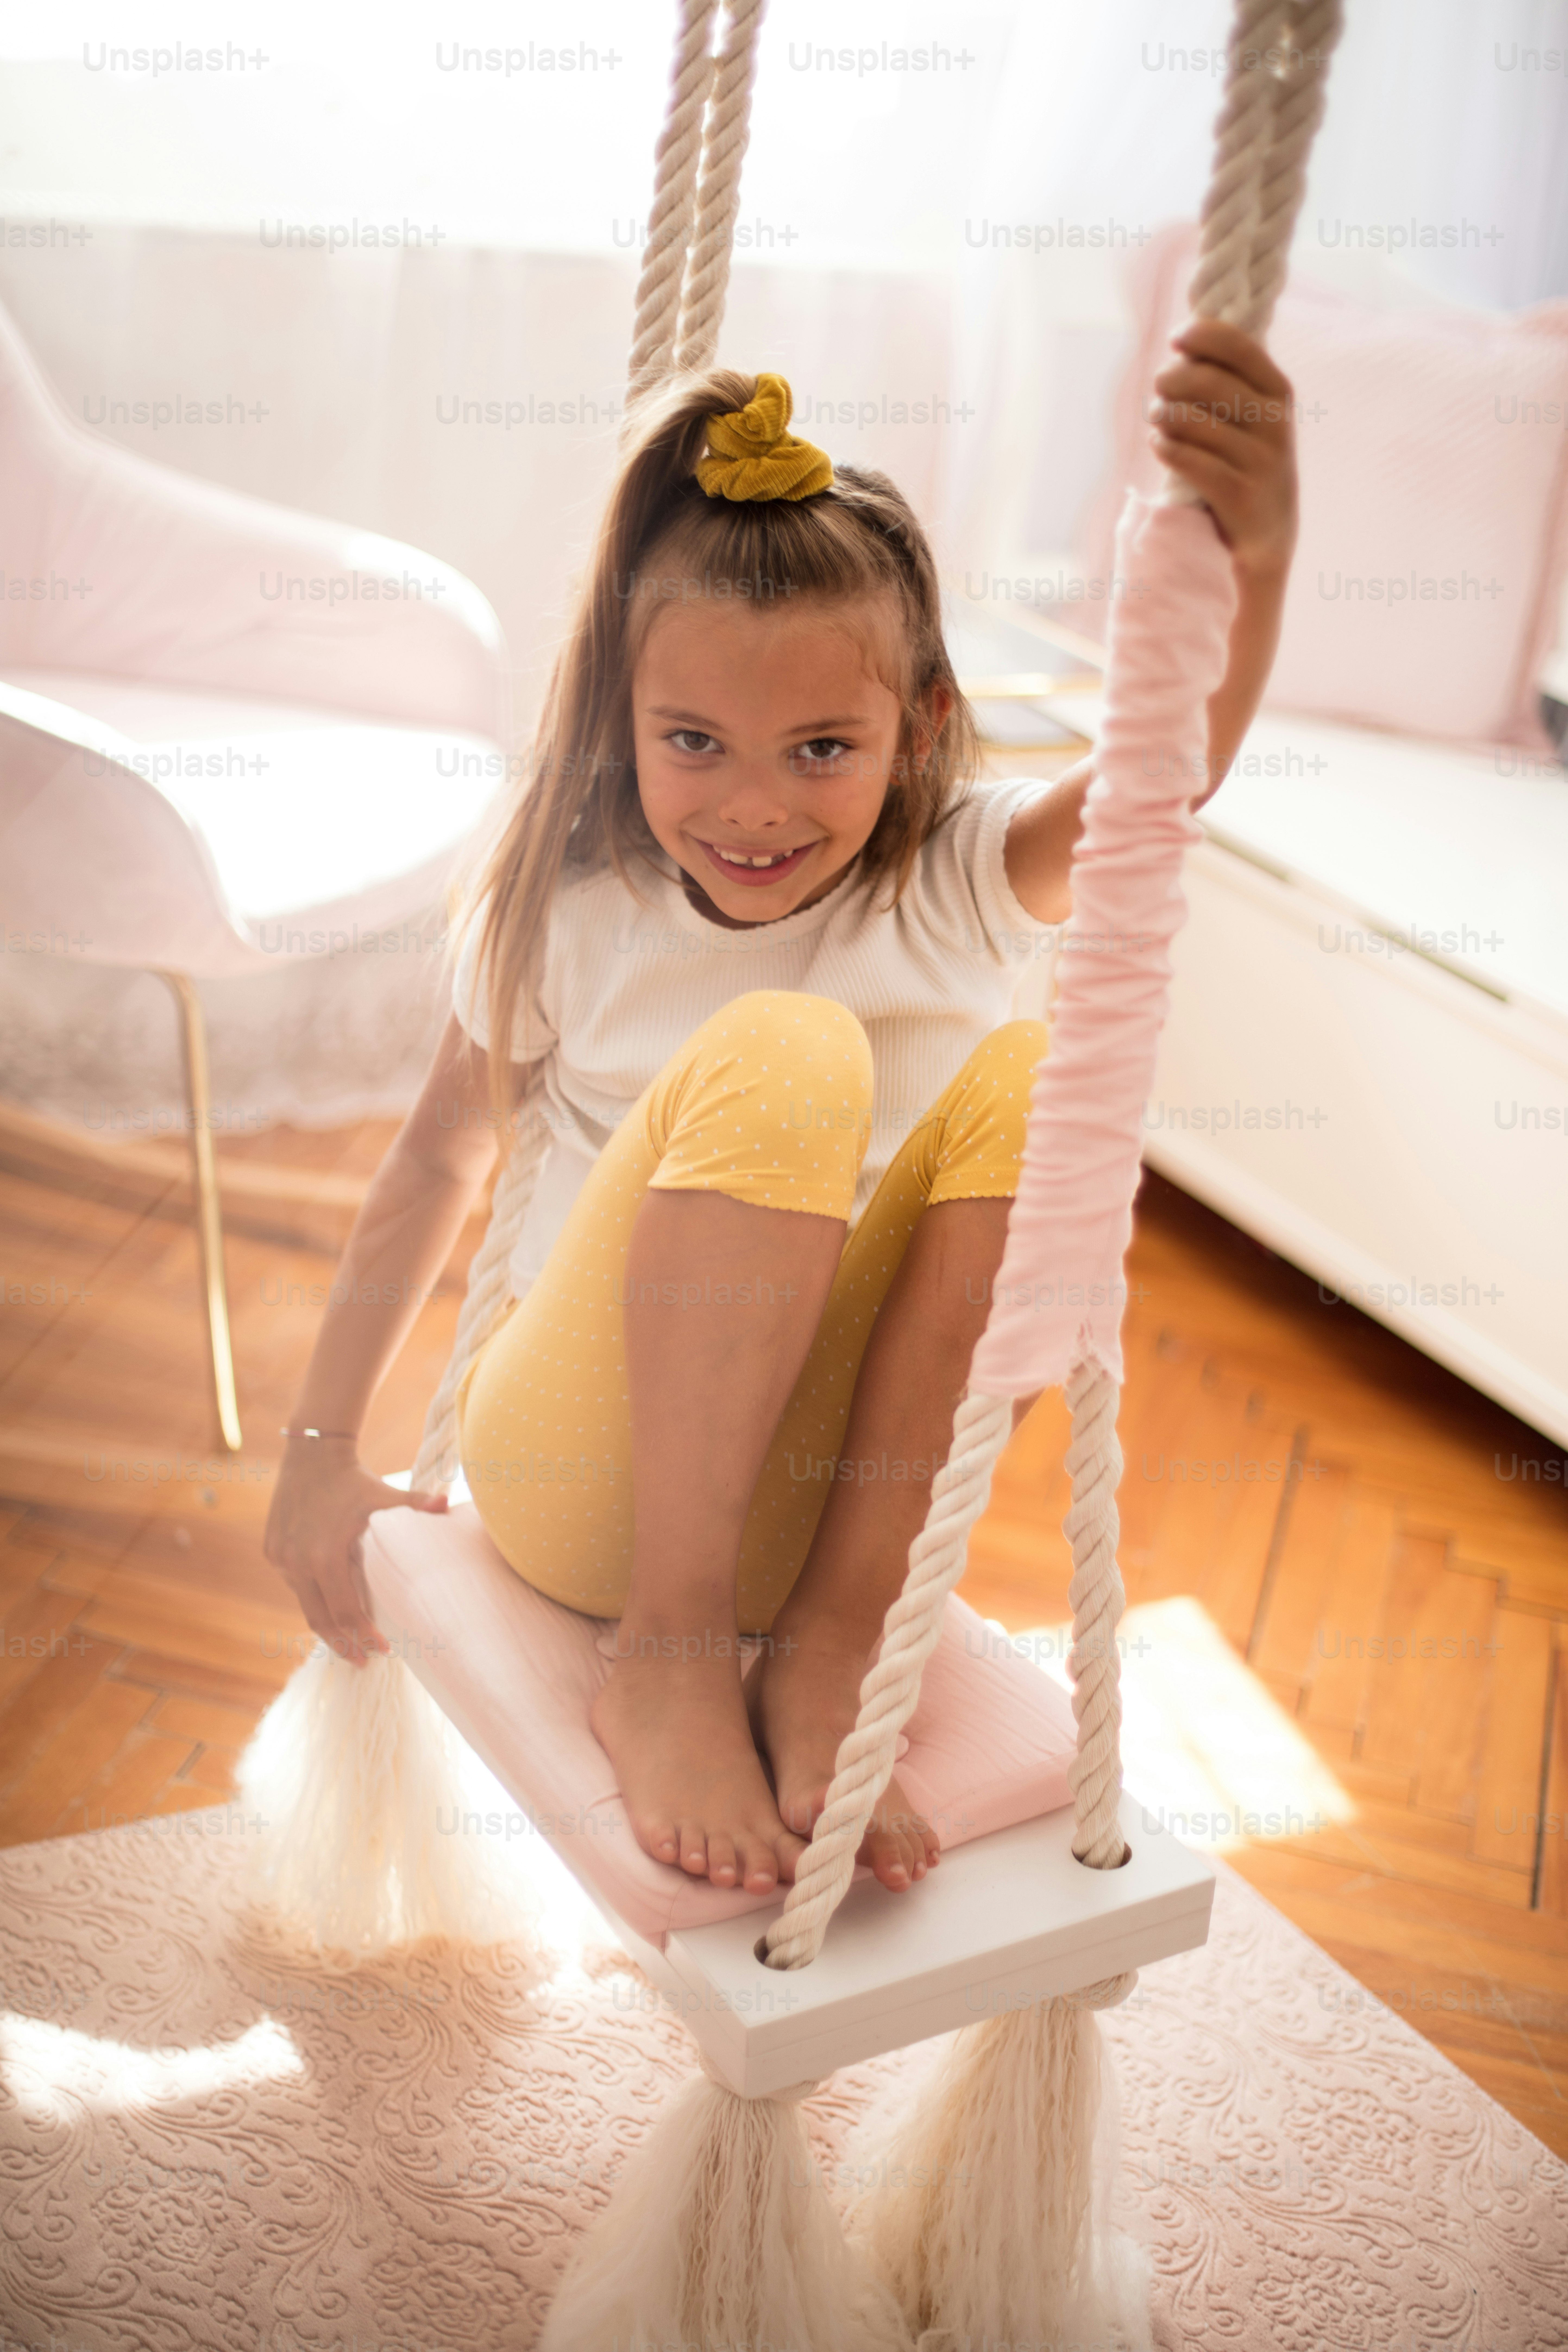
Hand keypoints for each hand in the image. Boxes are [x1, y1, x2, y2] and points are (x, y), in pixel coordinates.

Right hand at [263, 1437, 448, 1665]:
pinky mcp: (271, 1550)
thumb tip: (449, 1505)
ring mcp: (281, 1557)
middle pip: (319, 1620)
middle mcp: (297, 1562)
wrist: (311, 1453)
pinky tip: (327, 1603)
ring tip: (347, 1640)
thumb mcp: (384, 1493)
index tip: (382, 1651)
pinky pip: (293, 1583)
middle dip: (341, 1645)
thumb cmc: (353, 1479)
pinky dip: (311, 1596)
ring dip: (325, 1623)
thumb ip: (416, 1504)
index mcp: (325, 1556)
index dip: (363, 1635)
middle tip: (362, 1662)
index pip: (345, 1611)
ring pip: (304, 1602)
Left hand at [1148, 318, 1297, 582]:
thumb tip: (1183, 343)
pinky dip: (1167, 449)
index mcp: (1278, 392)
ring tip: (1157, 417)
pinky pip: (1190, 461)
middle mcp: (1274, 422)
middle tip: (1158, 389)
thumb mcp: (1250, 417)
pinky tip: (1160, 446)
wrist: (1267, 536)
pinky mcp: (1240, 495)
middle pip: (1207, 382)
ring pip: (1193, 421)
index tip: (1175, 340)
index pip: (1238, 345)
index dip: (1200, 335)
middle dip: (1172, 380)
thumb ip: (1227, 380)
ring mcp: (1260, 461)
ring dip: (1164, 415)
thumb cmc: (1245, 463)